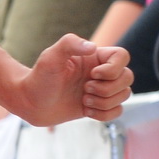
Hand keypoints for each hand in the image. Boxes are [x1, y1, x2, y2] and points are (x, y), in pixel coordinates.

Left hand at [11, 33, 132, 126]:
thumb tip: (93, 48)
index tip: (92, 74)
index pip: (123, 56)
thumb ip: (70, 44)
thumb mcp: (51, 56)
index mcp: (94, 57)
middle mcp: (101, 72)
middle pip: (128, 78)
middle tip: (85, 89)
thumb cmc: (39, 77)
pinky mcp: (97, 107)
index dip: (113, 68)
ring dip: (104, 102)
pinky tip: (86, 111)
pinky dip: (104, 114)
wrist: (30, 102)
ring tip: (84, 101)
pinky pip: (116, 112)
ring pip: (124, 96)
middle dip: (108, 88)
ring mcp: (100, 90)